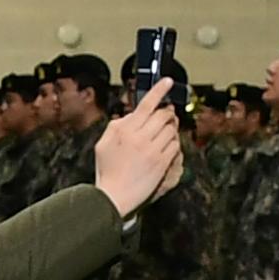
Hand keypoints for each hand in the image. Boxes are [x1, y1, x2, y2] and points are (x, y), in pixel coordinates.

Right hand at [90, 78, 186, 216]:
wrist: (114, 197)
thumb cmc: (107, 172)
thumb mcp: (103, 144)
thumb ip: (116, 126)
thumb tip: (130, 116)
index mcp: (123, 130)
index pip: (145, 105)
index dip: (159, 90)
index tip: (167, 82)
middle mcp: (139, 137)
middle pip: (162, 115)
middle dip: (167, 113)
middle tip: (166, 115)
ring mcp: (152, 149)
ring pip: (171, 129)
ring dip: (171, 129)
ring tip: (164, 134)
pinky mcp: (161, 162)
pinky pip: (175, 145)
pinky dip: (173, 144)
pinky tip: (166, 148)